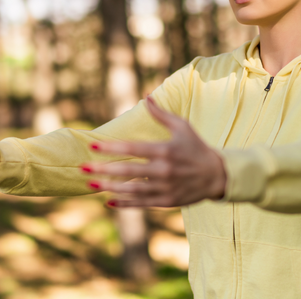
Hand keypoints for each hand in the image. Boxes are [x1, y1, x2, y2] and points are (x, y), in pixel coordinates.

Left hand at [83, 96, 226, 207]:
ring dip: (109, 188)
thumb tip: (146, 96)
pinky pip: (141, 204)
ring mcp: (165, 188)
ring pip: (131, 190)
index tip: (93, 145)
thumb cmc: (197, 147)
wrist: (217, 176)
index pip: (133, 149)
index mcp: (165, 151)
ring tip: (91, 184)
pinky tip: (108, 201)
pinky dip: (124, 204)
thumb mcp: (182, 127)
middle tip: (83, 167)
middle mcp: (163, 171)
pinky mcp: (166, 201)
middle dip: (103, 170)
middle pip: (128, 171)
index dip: (111, 147)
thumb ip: (161, 114)